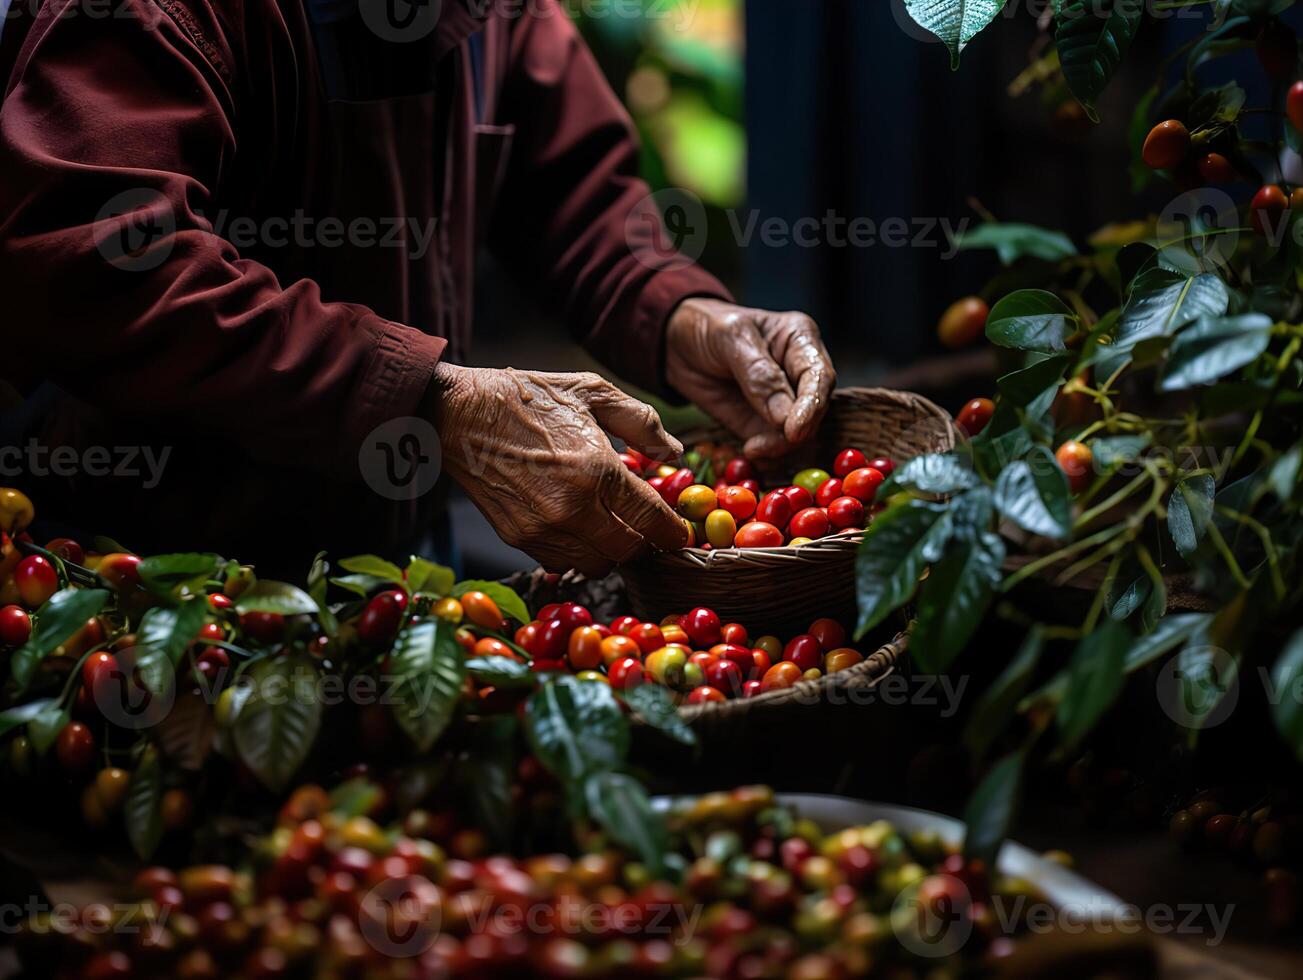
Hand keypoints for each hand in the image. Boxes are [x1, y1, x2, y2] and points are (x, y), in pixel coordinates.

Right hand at [430, 364, 688, 576]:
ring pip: (598, 564)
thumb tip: (675, 452)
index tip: (678, 532)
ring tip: (610, 526)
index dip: (673, 532)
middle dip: (644, 542)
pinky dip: (578, 551)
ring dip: (611, 550)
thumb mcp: (593, 392)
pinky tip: (577, 526)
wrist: (459, 413)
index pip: (652, 521)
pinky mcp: (518, 538)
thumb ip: (642, 423)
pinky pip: (563, 561)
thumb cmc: (527, 398)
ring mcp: (543, 528)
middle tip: (645, 527)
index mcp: (597, 470)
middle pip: (629, 552)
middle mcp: (572, 508)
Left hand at [666, 298, 835, 457]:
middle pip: (815, 408)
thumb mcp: (731, 338)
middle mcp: (799, 371)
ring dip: (780, 446)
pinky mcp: (764, 423)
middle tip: (766, 443)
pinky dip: (768, 452)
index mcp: (800, 339)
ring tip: (753, 448)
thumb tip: (785, 417)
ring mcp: (785, 400)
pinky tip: (750, 451)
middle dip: (796, 430)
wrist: (677, 344)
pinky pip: (776, 444)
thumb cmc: (708, 327)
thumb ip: (759, 374)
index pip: (819, 376)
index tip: (794, 429)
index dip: (812, 405)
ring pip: (799, 431)